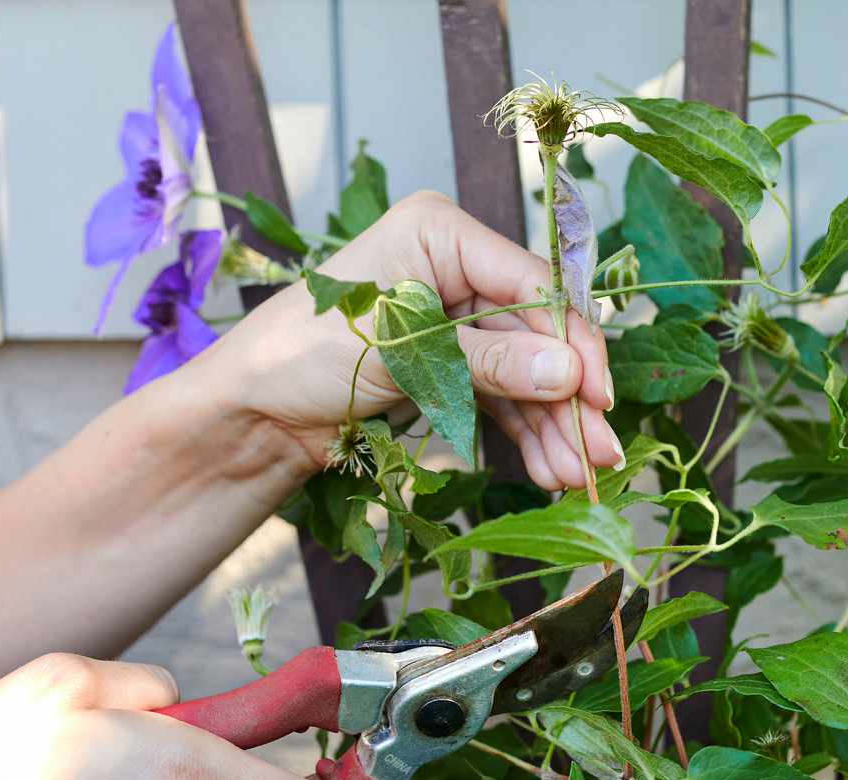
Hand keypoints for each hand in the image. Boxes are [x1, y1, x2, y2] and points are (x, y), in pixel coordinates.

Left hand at [201, 190, 621, 489]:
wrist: (248, 413)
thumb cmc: (300, 357)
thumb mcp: (403, 356)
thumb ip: (490, 364)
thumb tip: (570, 374)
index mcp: (439, 233)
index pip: (531, 284)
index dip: (572, 342)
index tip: (599, 396)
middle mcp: (453, 268)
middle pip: (535, 334)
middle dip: (567, 398)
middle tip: (599, 453)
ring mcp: (453, 318)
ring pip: (524, 372)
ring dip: (551, 426)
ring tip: (576, 478)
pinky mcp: (447, 363)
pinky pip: (501, 395)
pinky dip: (523, 432)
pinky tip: (549, 468)